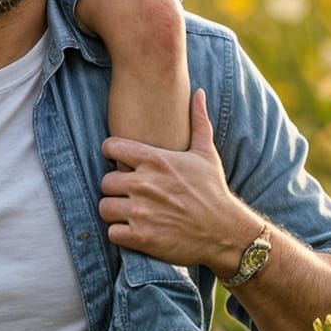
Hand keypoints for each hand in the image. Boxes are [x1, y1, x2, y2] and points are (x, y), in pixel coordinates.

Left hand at [99, 90, 244, 270]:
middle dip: (114, 188)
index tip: (120, 162)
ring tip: (129, 212)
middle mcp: (144, 184)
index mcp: (155, 160)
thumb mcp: (206, 153)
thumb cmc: (213, 191)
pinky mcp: (141, 237)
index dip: (112, 154)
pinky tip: (134, 230)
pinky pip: (112, 233)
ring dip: (115, 211)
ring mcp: (141, 211)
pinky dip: (120, 233)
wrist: (225, 232)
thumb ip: (198, 121)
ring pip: (104, 207)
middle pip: (104, 181)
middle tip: (127, 193)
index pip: (110, 147)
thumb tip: (198, 92)